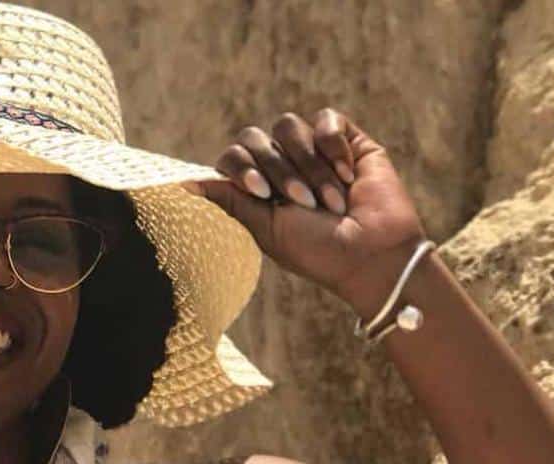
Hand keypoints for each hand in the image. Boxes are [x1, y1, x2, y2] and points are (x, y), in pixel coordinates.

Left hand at [190, 109, 428, 299]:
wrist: (371, 254)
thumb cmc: (317, 250)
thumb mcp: (266, 228)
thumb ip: (229, 200)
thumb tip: (182, 184)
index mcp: (258, 188)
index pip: (232, 156)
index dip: (243, 168)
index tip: (264, 194)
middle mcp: (282, 164)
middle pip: (255, 138)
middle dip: (278, 171)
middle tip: (303, 203)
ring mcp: (313, 150)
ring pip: (288, 127)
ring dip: (307, 166)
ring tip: (330, 200)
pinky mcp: (347, 139)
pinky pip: (326, 119)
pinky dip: (332, 146)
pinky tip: (347, 174)